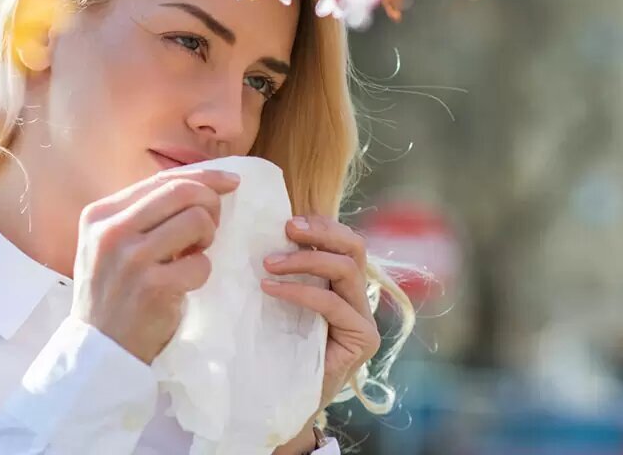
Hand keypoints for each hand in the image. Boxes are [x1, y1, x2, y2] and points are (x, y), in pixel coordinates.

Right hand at [71, 168, 240, 363]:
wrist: (100, 348)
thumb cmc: (112, 291)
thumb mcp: (111, 243)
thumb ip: (143, 213)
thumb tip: (200, 185)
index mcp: (100, 214)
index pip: (161, 179)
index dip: (203, 176)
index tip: (231, 182)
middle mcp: (112, 230)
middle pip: (183, 191)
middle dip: (211, 205)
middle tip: (210, 229)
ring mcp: (131, 258)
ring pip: (196, 220)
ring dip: (207, 238)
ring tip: (192, 255)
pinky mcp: (153, 287)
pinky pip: (202, 263)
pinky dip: (201, 272)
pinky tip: (184, 283)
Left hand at [261, 213, 381, 433]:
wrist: (280, 401)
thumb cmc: (275, 349)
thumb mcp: (279, 301)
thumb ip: (284, 272)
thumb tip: (258, 232)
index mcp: (344, 285)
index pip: (345, 241)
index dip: (321, 225)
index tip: (286, 220)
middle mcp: (360, 299)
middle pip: (354, 247)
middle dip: (320, 231)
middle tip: (286, 228)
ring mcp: (364, 320)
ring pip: (345, 269)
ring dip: (304, 260)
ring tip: (268, 264)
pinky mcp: (362, 340)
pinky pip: (332, 303)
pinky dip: (300, 291)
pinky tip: (271, 289)